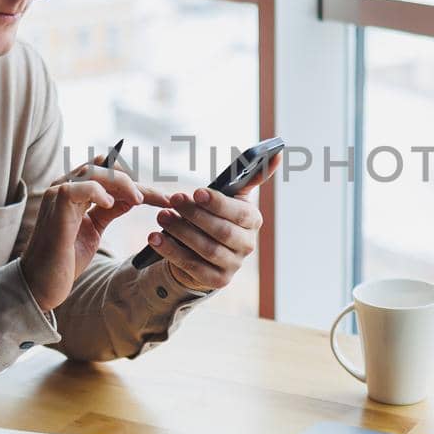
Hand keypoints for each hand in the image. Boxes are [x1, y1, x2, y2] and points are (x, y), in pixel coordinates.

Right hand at [21, 154, 173, 311]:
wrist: (42, 284)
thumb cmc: (65, 259)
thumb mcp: (94, 229)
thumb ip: (110, 210)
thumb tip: (132, 196)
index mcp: (75, 191)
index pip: (109, 173)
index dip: (136, 182)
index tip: (163, 198)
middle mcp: (65, 187)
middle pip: (105, 167)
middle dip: (134, 181)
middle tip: (158, 199)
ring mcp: (58, 194)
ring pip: (94, 170)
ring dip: (122, 183)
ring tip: (138, 199)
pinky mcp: (55, 205)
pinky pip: (79, 186)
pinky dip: (98, 191)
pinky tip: (109, 204)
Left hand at [145, 153, 280, 292]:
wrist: (205, 249)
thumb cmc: (216, 215)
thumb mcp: (231, 196)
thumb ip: (250, 175)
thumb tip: (278, 153)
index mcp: (252, 220)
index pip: (239, 213)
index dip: (218, 203)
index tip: (197, 192)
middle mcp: (247, 244)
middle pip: (222, 232)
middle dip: (195, 215)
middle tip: (174, 200)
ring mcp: (233, 265)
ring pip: (206, 250)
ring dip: (181, 232)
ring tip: (161, 217)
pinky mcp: (216, 280)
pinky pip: (192, 266)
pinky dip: (171, 251)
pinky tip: (155, 239)